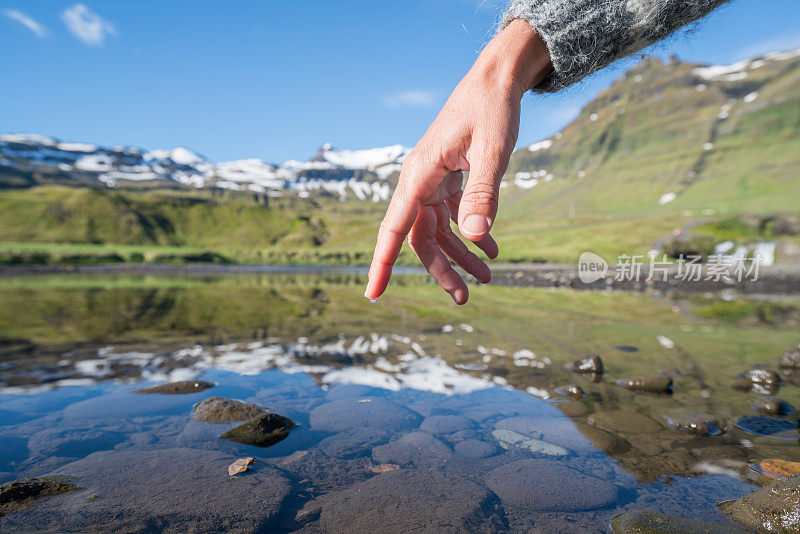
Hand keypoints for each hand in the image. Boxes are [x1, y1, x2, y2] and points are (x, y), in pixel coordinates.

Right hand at [365, 19, 551, 303]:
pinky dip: (472, 234)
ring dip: (461, 255)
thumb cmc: (492, 109)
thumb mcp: (492, 151)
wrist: (496, 79)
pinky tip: (491, 249)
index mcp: (420, 175)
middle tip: (466, 297)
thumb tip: (475, 236)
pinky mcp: (449, 178)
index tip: (373, 294)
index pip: (394, 229)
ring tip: (487, 277)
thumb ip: (483, 193)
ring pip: (439, 231)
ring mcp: (434, 181)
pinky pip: (454, 216)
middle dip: (442, 269)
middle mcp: (420, 181)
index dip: (382, 263)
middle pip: (421, 238)